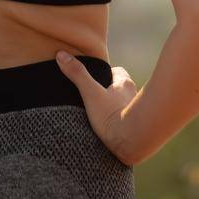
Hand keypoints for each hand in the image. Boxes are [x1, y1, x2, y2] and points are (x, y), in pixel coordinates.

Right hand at [56, 50, 143, 165]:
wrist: (133, 143)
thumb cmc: (112, 117)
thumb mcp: (91, 94)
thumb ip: (78, 75)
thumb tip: (61, 55)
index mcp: (125, 84)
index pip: (116, 72)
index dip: (104, 75)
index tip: (94, 81)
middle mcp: (134, 95)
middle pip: (119, 89)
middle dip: (108, 93)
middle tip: (94, 100)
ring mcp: (136, 112)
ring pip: (123, 105)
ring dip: (114, 108)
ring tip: (99, 117)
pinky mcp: (137, 128)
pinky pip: (126, 121)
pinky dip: (119, 123)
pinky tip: (109, 131)